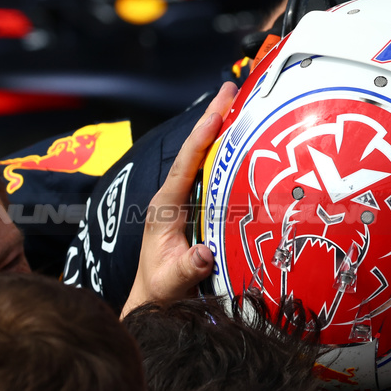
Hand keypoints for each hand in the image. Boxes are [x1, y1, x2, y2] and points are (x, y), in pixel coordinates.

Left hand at [122, 82, 237, 316]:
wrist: (152, 302)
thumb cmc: (160, 293)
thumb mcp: (173, 283)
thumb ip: (188, 268)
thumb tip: (206, 253)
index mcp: (165, 206)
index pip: (186, 164)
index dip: (203, 136)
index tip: (219, 109)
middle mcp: (172, 197)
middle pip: (194, 151)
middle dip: (213, 119)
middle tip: (232, 88)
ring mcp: (181, 201)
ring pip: (201, 159)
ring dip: (219, 132)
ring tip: (239, 103)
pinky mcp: (192, 208)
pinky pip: (208, 174)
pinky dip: (223, 153)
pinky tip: (239, 141)